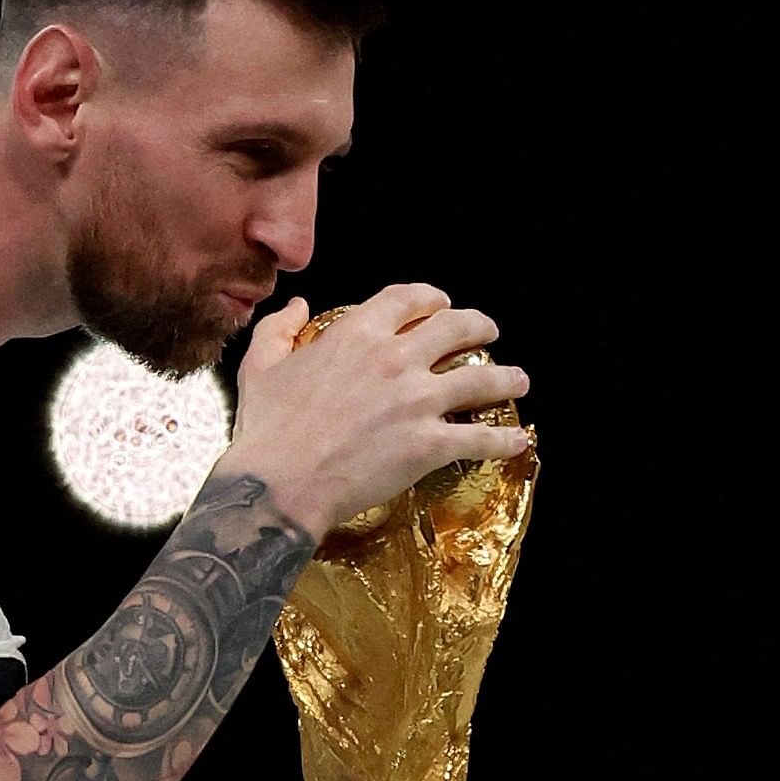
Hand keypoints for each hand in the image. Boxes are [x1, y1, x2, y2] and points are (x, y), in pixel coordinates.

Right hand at [219, 284, 530, 537]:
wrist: (280, 483)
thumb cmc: (267, 427)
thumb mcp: (260, 365)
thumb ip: (278, 329)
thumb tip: (298, 306)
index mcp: (357, 334)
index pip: (407, 299)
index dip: (430, 297)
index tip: (441, 304)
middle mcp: (396, 359)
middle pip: (456, 329)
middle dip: (479, 327)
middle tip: (489, 334)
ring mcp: (418, 402)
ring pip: (481, 380)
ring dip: (507, 378)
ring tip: (519, 380)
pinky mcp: (430, 444)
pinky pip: (480, 439)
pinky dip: (505, 441)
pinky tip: (518, 441)